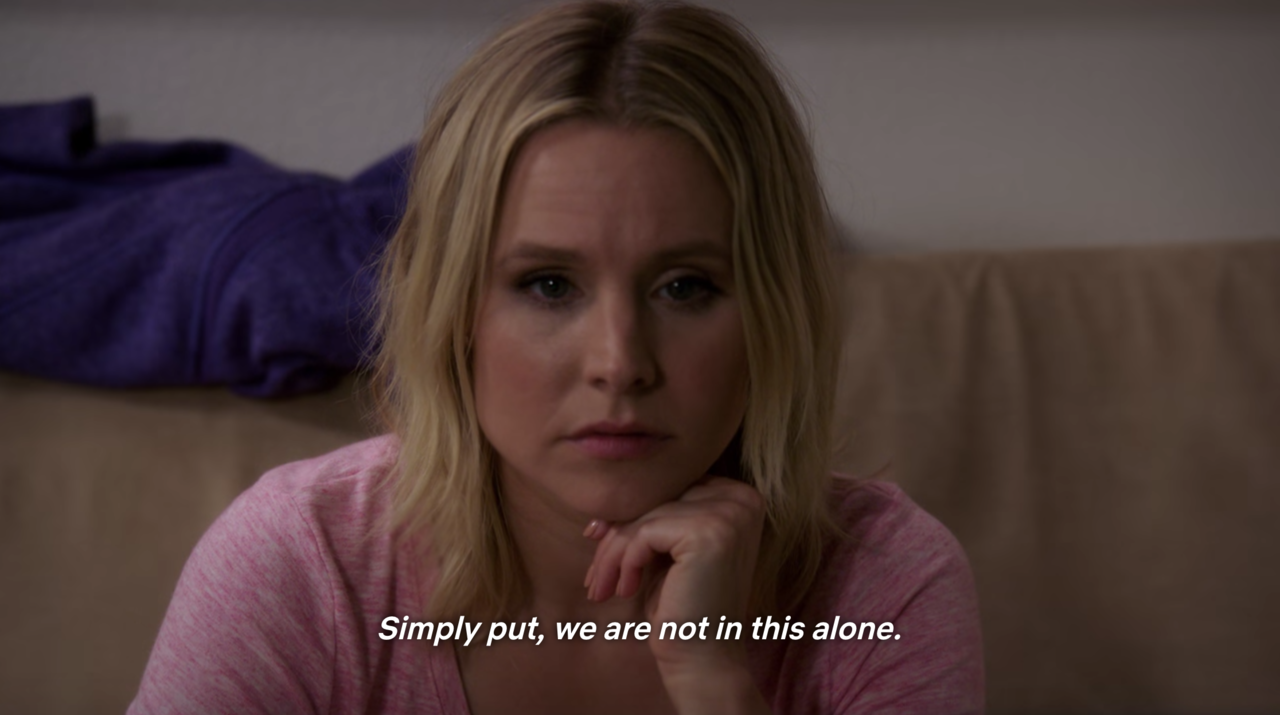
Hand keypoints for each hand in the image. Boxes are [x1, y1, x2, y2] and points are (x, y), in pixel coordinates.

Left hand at [583, 476, 770, 713]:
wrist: (704, 660)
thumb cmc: (684, 607)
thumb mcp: (665, 553)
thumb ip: (648, 520)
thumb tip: (601, 509)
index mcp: (740, 497)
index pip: (669, 489)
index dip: (631, 516)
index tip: (597, 540)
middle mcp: (741, 499)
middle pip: (657, 500)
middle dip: (617, 536)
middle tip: (593, 573)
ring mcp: (728, 514)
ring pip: (645, 519)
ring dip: (613, 554)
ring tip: (602, 587)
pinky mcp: (708, 532)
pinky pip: (643, 534)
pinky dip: (625, 563)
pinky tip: (625, 591)